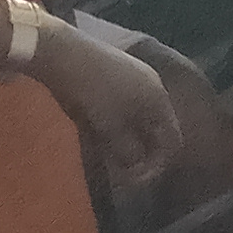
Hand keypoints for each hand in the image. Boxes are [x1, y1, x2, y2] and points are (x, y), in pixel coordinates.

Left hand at [23, 21, 177, 185]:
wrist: (61, 51)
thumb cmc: (90, 91)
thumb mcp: (109, 128)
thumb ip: (127, 152)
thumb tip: (134, 164)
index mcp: (159, 100)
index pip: (171, 141)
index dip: (155, 166)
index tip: (132, 181)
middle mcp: (153, 86)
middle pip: (155, 130)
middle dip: (139, 154)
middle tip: (118, 171)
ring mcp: (134, 77)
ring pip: (138, 119)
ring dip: (126, 140)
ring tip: (104, 154)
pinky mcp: (115, 72)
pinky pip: (124, 106)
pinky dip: (115, 124)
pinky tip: (96, 132)